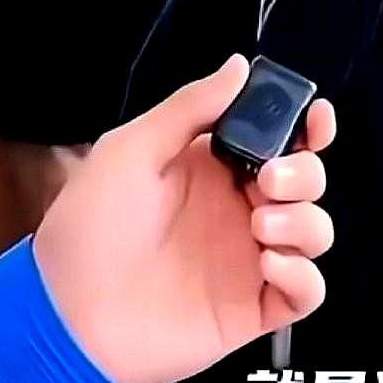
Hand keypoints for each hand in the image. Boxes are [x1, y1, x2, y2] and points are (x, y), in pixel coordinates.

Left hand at [34, 55, 335, 382]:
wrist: (66, 316)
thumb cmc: (86, 230)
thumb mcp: (130, 149)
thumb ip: (190, 106)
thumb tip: (238, 67)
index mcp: (215, 168)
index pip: (281, 139)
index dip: (308, 126)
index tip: (316, 119)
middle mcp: (237, 209)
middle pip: (307, 178)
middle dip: (304, 172)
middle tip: (269, 179)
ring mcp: (247, 259)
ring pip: (315, 230)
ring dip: (304, 221)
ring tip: (260, 226)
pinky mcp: (250, 308)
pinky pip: (306, 291)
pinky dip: (303, 276)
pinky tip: (269, 265)